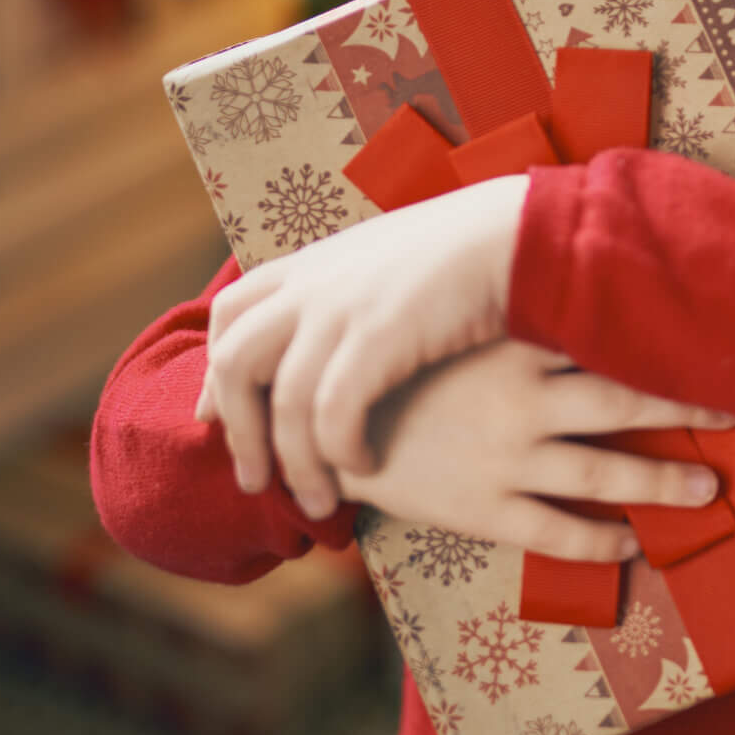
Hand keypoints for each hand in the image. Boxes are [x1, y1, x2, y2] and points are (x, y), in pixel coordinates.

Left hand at [197, 174, 529, 519]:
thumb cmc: (472, 252)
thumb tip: (338, 332)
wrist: (520, 232)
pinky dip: (340, 450)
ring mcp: (342, 307)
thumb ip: (352, 292)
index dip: (214, 373)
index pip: (229, 315)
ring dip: (294, 464)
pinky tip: (365, 467)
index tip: (218, 419)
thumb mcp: (390, 262)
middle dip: (239, 432)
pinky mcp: (379, 336)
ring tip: (318, 502)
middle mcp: (314, 282)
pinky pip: (333, 413)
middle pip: (236, 363)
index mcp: (313, 261)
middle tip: (254, 481)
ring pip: (284, 402)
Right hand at [339, 341, 734, 560]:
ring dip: (663, 484)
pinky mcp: (482, 511)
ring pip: (604, 473)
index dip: (662, 340)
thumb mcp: (440, 322)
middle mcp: (518, 402)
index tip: (712, 341)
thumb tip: (550, 259)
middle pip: (623, 402)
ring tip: (710, 493)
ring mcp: (503, 460)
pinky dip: (602, 543)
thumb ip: (495, 304)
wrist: (316, 427)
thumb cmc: (386, 367)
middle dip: (686, 410)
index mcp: (507, 345)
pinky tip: (635, 545)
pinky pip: (557, 534)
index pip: (603, 335)